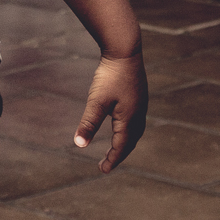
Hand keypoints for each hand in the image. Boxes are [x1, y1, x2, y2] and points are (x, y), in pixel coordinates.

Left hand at [73, 53, 146, 172]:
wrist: (124, 50)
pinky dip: (128, 131)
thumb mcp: (96, 101)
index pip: (121, 146)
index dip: (112, 159)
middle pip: (130, 142)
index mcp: (130, 118)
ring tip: (114, 150)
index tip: (103, 170)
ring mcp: (141, 105)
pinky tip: (121, 127)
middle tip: (105, 165)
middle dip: (118, 154)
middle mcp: (139, 114)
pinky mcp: (139, 96)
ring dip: (125, 143)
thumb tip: (79, 145)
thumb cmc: (110, 75)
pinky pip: (136, 121)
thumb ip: (88, 123)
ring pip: (135, 131)